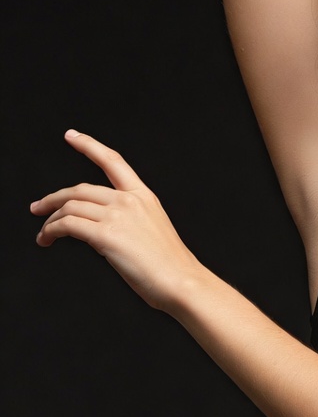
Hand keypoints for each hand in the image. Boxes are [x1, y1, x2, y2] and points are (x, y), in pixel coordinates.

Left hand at [31, 130, 204, 311]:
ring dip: (50, 220)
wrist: (181, 281)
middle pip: (80, 189)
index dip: (89, 145)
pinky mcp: (106, 235)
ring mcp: (118, 216)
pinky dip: (51, 230)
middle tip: (38, 208)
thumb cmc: (169, 265)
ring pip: (70, 206)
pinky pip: (67, 225)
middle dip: (53, 198)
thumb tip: (96, 230)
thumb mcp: (151, 231)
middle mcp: (130, 201)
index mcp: (144, 196)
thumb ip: (127, 221)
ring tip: (44, 235)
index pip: (113, 161)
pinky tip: (47, 240)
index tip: (71, 136)